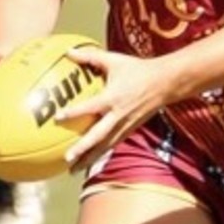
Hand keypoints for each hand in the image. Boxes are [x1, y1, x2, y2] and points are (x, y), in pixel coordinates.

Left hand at [56, 47, 169, 172]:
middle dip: (82, 148)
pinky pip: (112, 144)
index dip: (74, 112)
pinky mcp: (130, 130)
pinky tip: (89, 162)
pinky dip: (100, 153)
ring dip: (89, 158)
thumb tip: (68, 52)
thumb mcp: (114, 60)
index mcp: (113, 97)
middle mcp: (118, 115)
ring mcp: (125, 125)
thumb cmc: (137, 69)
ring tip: (73, 170)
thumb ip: (90, 56)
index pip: (90, 107)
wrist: (164, 83)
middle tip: (66, 158)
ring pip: (105, 145)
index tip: (58, 118)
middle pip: (98, 136)